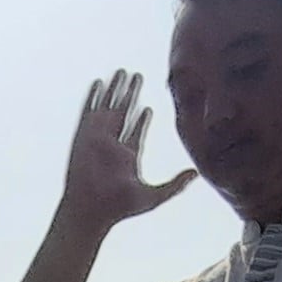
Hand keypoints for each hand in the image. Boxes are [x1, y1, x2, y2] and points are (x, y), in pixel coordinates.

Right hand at [57, 70, 196, 233]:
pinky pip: (89, 111)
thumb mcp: (154, 196)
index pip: (136, 132)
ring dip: (115, 90)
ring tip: (122, 71)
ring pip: (108, 107)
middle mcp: (113, 145)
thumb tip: (196, 173)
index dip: (143, 120)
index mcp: (128, 157)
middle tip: (138, 76)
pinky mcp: (85, 136)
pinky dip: (93, 97)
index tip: (149, 108)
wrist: (92, 210)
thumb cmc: (120, 208)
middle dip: (131, 95)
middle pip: (123, 113)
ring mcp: (98, 139)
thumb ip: (176, 185)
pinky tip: (99, 82)